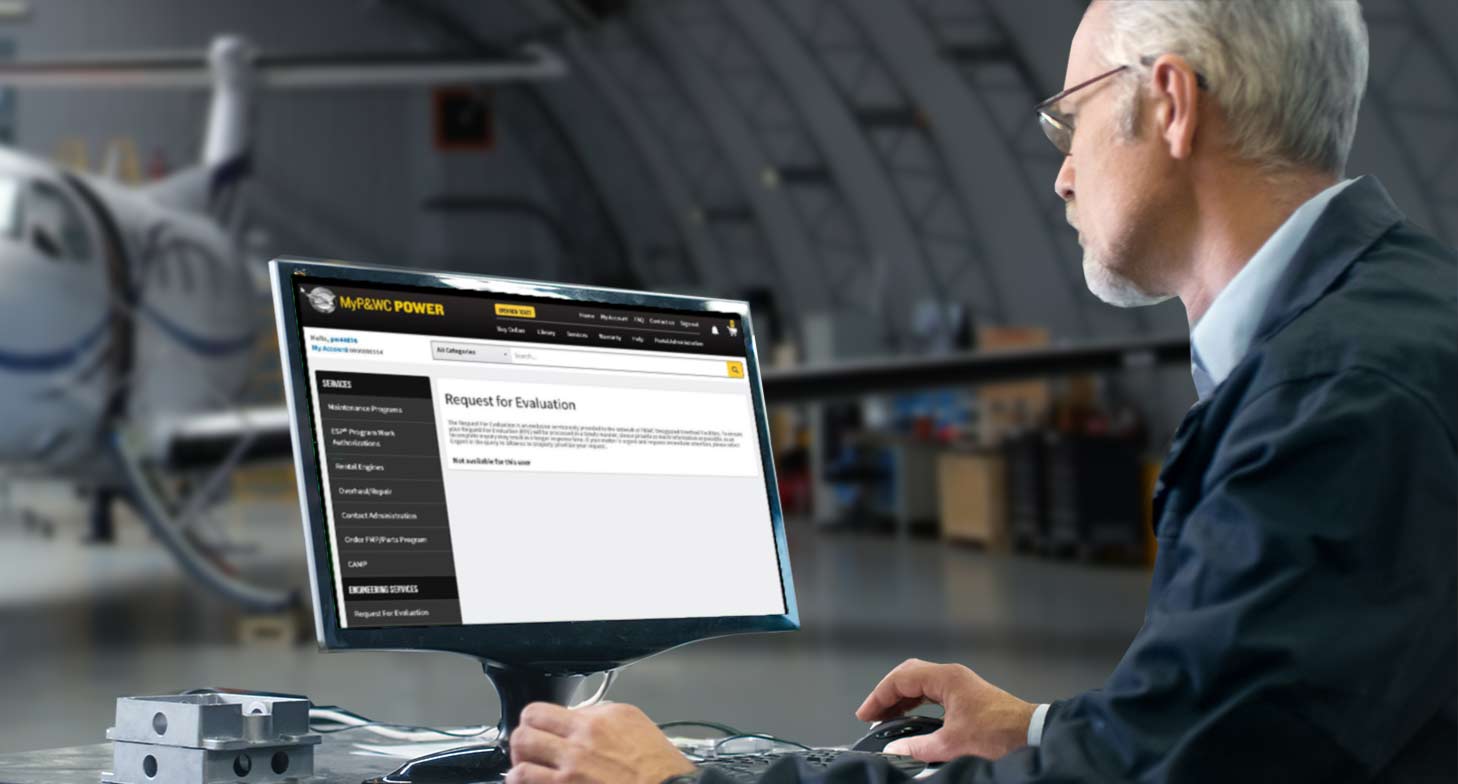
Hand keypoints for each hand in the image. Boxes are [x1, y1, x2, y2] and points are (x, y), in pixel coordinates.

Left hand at [507, 702, 696, 783]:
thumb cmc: (659, 767)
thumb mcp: (634, 723)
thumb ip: (600, 715)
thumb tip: (578, 716)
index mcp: (596, 721)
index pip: (541, 712)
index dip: (535, 722)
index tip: (538, 730)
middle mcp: (580, 744)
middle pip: (524, 733)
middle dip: (523, 742)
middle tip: (530, 751)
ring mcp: (571, 774)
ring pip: (519, 765)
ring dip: (520, 768)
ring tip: (529, 773)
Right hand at [856, 658, 1035, 761]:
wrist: (1032, 735)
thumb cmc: (1000, 733)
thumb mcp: (953, 744)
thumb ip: (919, 747)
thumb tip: (894, 750)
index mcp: (946, 679)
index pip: (901, 679)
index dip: (879, 696)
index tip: (866, 714)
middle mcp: (952, 676)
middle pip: (908, 674)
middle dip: (887, 693)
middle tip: (872, 714)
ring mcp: (960, 684)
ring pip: (920, 682)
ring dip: (901, 698)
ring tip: (886, 717)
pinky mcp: (966, 695)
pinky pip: (932, 692)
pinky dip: (916, 702)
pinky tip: (909, 717)